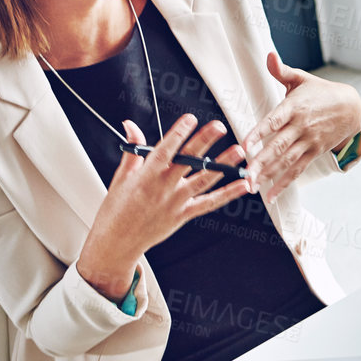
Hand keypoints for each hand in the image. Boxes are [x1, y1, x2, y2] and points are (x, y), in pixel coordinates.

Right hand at [77, 114, 250, 300]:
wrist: (117, 241)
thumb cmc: (117, 208)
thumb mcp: (121, 176)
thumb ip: (133, 149)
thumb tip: (130, 125)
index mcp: (146, 175)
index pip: (165, 149)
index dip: (178, 133)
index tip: (190, 119)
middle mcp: (163, 187)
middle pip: (188, 160)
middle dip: (204, 142)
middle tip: (219, 127)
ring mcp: (176, 202)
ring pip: (203, 180)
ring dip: (223, 165)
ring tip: (238, 151)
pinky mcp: (184, 215)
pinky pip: (209, 203)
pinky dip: (228, 194)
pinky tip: (242, 184)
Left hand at [244, 51, 360, 200]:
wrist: (352, 107)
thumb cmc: (321, 92)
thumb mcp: (302, 79)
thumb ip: (281, 70)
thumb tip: (269, 55)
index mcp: (294, 107)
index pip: (273, 121)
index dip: (259, 133)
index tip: (244, 144)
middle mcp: (301, 126)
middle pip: (278, 146)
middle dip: (260, 162)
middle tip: (244, 174)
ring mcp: (308, 141)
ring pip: (286, 161)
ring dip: (268, 175)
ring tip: (252, 186)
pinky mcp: (314, 152)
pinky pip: (297, 170)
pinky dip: (284, 183)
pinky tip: (270, 194)